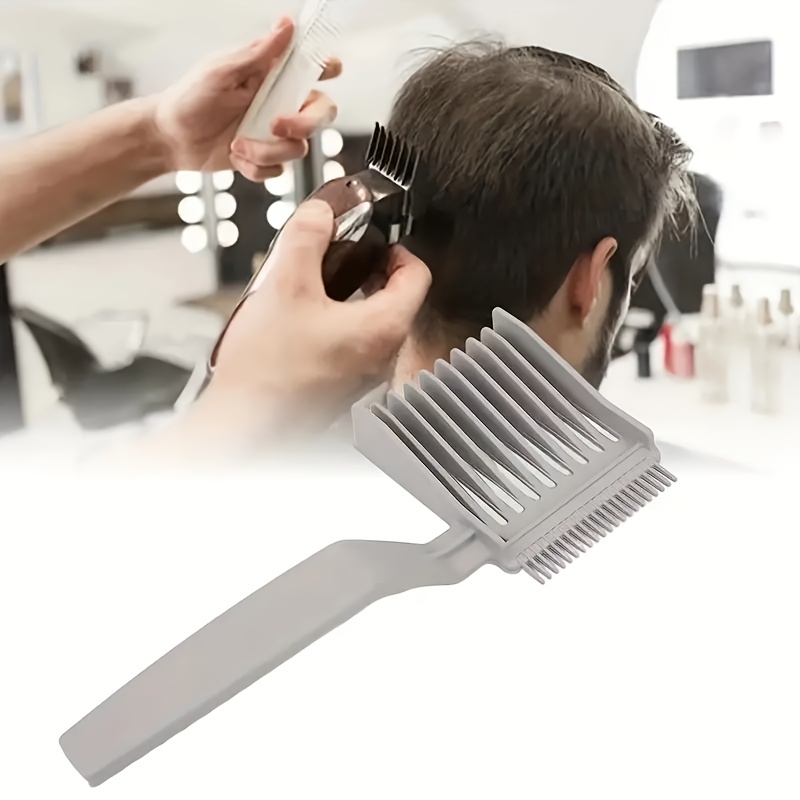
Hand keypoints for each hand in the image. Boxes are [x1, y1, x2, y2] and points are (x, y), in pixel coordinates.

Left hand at [151, 17, 341, 180]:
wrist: (171, 139)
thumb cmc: (189, 98)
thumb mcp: (221, 71)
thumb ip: (258, 52)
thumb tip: (287, 24)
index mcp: (272, 76)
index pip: (312, 67)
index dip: (327, 67)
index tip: (330, 70)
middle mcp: (279, 104)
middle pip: (321, 113)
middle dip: (304, 124)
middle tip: (277, 126)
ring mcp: (273, 133)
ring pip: (298, 148)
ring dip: (266, 151)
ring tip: (237, 145)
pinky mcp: (265, 158)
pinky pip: (278, 170)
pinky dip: (255, 167)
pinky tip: (235, 156)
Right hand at [197, 200, 431, 441]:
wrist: (243, 425)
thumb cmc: (267, 373)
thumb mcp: (285, 285)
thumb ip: (306, 238)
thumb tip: (320, 215)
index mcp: (383, 329)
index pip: (417, 276)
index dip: (399, 249)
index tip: (379, 242)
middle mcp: (382, 358)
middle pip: (396, 301)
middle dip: (371, 273)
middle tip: (344, 258)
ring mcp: (364, 379)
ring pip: (372, 327)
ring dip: (351, 301)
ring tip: (317, 288)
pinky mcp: (342, 393)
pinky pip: (352, 350)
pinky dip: (337, 329)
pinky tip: (301, 324)